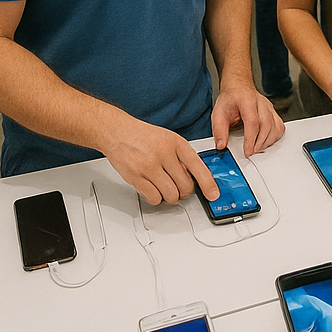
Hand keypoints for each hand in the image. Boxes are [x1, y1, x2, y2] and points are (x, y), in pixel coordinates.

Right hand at [101, 116, 218, 205]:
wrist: (118, 132)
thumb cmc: (144, 136)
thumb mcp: (170, 139)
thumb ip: (182, 157)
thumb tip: (195, 177)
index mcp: (177, 143)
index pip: (198, 167)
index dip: (208, 184)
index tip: (213, 194)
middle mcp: (165, 154)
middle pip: (185, 186)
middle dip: (184, 191)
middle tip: (179, 187)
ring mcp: (150, 167)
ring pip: (171, 195)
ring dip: (170, 196)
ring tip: (165, 187)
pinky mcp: (136, 178)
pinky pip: (154, 198)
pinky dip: (156, 198)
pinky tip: (153, 189)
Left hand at [211, 81, 283, 156]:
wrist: (238, 86)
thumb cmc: (230, 98)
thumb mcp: (218, 113)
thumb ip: (219, 130)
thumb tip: (221, 145)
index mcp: (247, 101)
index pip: (252, 121)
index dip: (251, 138)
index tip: (247, 151)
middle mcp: (261, 103)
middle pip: (266, 124)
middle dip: (260, 142)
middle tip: (252, 151)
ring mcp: (269, 107)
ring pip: (275, 126)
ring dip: (267, 140)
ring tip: (257, 147)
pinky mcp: (273, 111)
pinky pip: (279, 125)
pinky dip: (275, 136)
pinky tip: (266, 140)